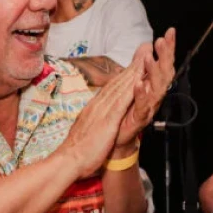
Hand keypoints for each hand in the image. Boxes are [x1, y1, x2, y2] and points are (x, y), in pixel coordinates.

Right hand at [60, 61, 141, 177]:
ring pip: (120, 88)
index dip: (123, 75)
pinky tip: (139, 82)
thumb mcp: (85, 132)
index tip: (133, 65)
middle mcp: (98, 106)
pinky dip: (130, 91)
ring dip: (133, 73)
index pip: (111, 89)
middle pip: (116, 83)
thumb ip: (90, 123)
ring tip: (145, 59)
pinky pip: (120, 103)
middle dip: (131, 67)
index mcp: (94, 109)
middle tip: (143, 52)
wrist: (67, 161)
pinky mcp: (107, 121)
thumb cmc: (76, 151)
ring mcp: (102, 112)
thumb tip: (93, 120)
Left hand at [116, 28, 175, 147]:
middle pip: (164, 73)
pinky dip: (141, 94)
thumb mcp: (133, 81)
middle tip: (162, 41)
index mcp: (153, 84)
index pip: (163, 63)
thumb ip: (140, 64)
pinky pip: (143, 106)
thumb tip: (147, 44)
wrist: (118, 136)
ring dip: (154, 72)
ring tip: (149, 59)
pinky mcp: (140, 118)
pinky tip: (139, 84)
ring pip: (157, 88)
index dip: (168, 48)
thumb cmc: (128, 109)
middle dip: (165, 56)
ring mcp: (149, 106)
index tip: (170, 32)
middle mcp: (155, 94)